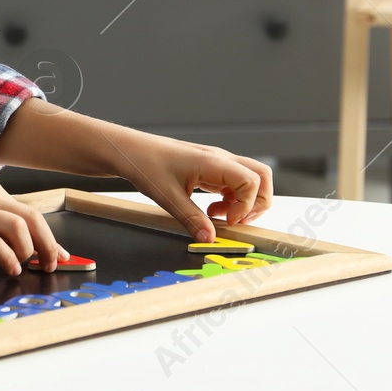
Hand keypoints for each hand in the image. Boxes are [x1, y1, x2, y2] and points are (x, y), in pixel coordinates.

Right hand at [0, 180, 67, 275]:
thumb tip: (23, 243)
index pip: (31, 212)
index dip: (51, 236)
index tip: (60, 255)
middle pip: (32, 218)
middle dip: (48, 245)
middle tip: (49, 265)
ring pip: (18, 227)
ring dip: (29, 251)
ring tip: (25, 266)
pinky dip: (8, 258)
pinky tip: (10, 269)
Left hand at [108, 131, 272, 242]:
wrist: (129, 150)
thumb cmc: (145, 164)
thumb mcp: (167, 197)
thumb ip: (191, 219)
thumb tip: (209, 240)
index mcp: (213, 162)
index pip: (252, 181)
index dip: (247, 206)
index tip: (228, 221)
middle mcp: (220, 159)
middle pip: (262, 176)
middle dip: (258, 203)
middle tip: (236, 221)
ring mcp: (216, 163)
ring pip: (250, 179)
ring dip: (244, 202)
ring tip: (220, 217)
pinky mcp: (210, 169)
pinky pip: (234, 183)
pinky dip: (231, 199)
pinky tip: (211, 211)